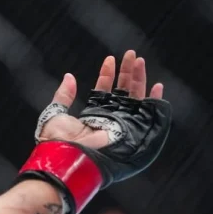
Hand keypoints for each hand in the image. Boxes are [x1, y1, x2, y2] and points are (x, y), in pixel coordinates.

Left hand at [18, 50, 171, 213]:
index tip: (110, 59)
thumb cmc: (57, 142)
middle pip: (123, 92)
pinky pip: (148, 117)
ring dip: (139, 79)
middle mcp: (109, 121)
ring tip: (140, 60)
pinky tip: (156, 86)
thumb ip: (63, 96)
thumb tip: (69, 77)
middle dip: (128, 72)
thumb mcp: (55, 114)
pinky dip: (155, 102)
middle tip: (131, 54)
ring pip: (135, 99)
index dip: (108, 75)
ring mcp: (122, 126)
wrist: (68, 159)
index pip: (104, 91)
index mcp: (92, 117)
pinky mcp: (133, 134)